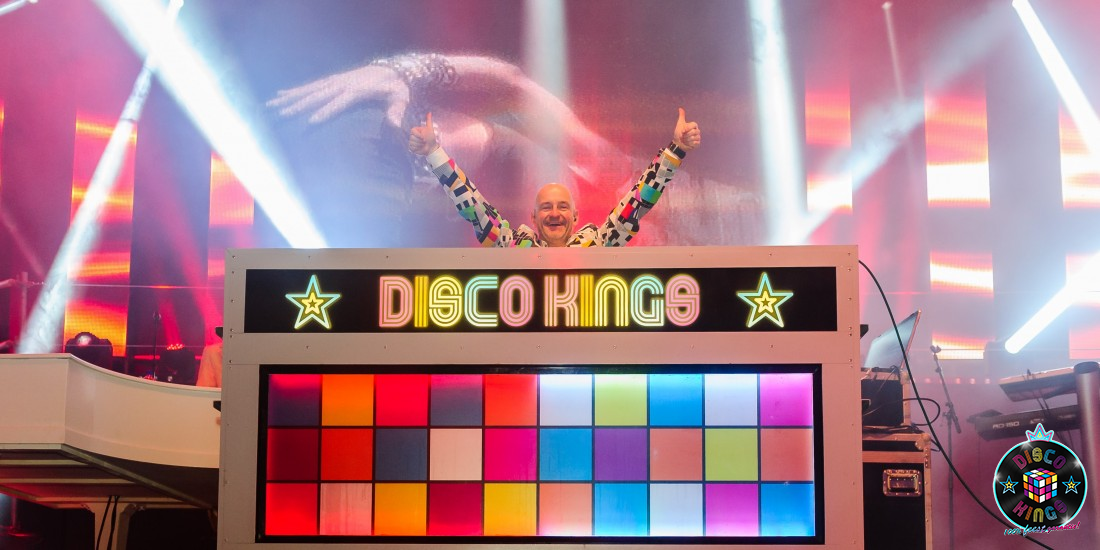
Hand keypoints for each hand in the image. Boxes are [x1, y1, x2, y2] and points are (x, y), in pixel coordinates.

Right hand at [267, 64, 410, 126]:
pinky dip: (295, 89)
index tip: (311, 121)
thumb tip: (395, 127)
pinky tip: (281, 93)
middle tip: (282, 114)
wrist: (392, 68)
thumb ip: (397, 112)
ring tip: (273, 104)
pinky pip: (311, 85)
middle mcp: (342, 84)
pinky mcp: (332, 79)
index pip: (338, 102)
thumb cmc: (397, 87)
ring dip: (291, 96)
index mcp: (357, 90)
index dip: (325, 111)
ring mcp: (335, 80)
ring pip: (309, 89)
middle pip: (317, 95)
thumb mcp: (401, 98)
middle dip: (299, 105)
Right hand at [408, 112, 438, 154]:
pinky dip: (417, 148)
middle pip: (412, 138)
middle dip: (419, 141)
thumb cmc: (431, 138)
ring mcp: (411, 141)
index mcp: (415, 130)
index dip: (418, 135)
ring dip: (419, 145)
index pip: (412, 131)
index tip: (424, 138)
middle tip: (424, 141)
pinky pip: (411, 147)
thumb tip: (429, 112)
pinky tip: (420, 148)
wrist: (432, 148)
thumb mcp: (430, 129)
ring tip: (423, 145)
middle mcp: (412, 135)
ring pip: (412, 143)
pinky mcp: (411, 147)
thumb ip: (428, 121)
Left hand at [673, 107, 700, 150]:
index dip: (687, 128)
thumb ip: (682, 116)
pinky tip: (687, 143)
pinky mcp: (698, 143)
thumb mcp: (680, 124)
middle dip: (686, 135)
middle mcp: (697, 131)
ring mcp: (698, 137)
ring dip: (686, 140)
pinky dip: (689, 143)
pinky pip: (695, 143)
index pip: (694, 125)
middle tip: (682, 136)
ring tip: (684, 140)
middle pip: (694, 132)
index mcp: (694, 126)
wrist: (678, 143)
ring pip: (694, 138)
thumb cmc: (679, 133)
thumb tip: (680, 108)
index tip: (682, 130)